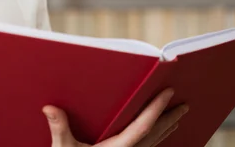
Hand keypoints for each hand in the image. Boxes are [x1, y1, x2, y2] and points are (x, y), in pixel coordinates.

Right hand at [43, 88, 188, 146]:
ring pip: (154, 143)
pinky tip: (157, 137)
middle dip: (170, 118)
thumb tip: (49, 107)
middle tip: (185, 105)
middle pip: (156, 134)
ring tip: (176, 118)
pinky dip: (156, 140)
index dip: (157, 108)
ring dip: (166, 129)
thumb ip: (60, 129)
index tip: (170, 93)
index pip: (144, 125)